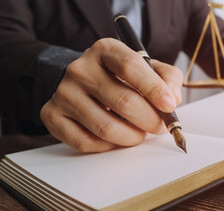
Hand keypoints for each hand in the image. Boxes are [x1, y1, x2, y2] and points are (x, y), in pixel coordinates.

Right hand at [41, 38, 182, 152]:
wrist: (82, 82)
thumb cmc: (122, 77)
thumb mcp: (147, 67)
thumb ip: (167, 78)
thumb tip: (172, 100)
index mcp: (105, 50)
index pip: (130, 66)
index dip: (154, 88)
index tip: (170, 106)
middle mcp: (80, 68)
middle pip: (123, 101)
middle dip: (150, 120)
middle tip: (160, 127)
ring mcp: (63, 92)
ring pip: (105, 127)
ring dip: (132, 137)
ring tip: (140, 134)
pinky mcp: (52, 115)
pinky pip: (85, 142)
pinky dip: (108, 146)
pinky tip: (117, 139)